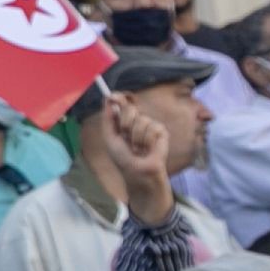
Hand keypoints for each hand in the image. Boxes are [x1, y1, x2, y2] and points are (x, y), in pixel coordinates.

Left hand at [94, 90, 175, 224]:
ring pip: (142, 120)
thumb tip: (108, 99)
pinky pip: (154, 127)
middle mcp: (136, 121)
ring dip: (136, 137)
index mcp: (122, 122)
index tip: (114, 96)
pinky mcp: (161, 133)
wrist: (139, 173)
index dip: (118, 98)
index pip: (121, 103)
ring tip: (138, 149)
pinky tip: (148, 149)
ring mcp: (149, 126)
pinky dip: (148, 140)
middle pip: (130, 109)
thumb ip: (108, 119)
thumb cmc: (123, 159)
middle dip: (125, 123)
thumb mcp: (110, 139)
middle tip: (126, 138)